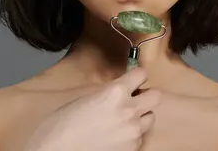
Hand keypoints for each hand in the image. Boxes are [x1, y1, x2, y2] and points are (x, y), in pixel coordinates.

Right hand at [23, 67, 160, 150]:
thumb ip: (106, 94)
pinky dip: (132, 136)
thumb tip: (116, 93)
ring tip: (124, 121)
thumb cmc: (61, 126)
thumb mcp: (84, 99)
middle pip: (156, 96)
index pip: (141, 74)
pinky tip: (116, 137)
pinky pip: (140, 138)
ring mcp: (133, 132)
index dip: (137, 76)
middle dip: (146, 96)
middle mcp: (129, 110)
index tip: (134, 79)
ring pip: (150, 118)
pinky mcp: (132, 150)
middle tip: (135, 99)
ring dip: (140, 117)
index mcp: (115, 92)